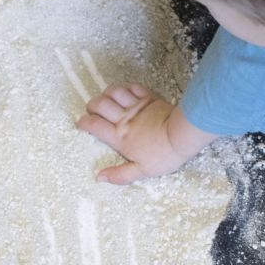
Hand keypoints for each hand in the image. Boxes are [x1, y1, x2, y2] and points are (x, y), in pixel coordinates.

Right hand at [75, 84, 214, 183]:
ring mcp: (136, 106)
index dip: (83, 123)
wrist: (182, 136)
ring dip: (106, 93)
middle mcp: (123, 119)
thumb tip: (99, 177)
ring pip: (114, 92)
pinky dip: (126, 88)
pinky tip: (126, 93)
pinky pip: (132, 87)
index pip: (94, 125)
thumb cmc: (163, 156)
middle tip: (92, 111)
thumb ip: (120, 175)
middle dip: (91, 105)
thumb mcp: (142, 171)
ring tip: (107, 99)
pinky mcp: (149, 98)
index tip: (81, 124)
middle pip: (99, 104)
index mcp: (119, 137)